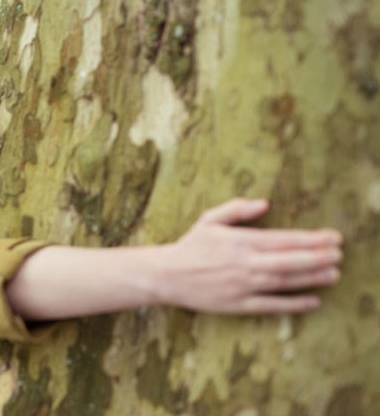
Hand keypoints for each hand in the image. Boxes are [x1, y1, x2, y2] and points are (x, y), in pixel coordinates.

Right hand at [159, 198, 342, 313]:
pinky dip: (293, 304)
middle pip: (290, 261)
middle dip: (318, 257)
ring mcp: (242, 285)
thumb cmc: (191, 245)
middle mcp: (245, 263)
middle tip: (340, 254)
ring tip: (334, 274)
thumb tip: (265, 203)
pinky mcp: (238, 305)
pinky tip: (313, 301)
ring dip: (312, 278)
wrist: (168, 275)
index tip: (332, 237)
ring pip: (285, 282)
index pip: (283, 239)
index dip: (311, 239)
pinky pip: (271, 305)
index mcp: (240, 240)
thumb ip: (238, 209)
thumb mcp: (210, 219)